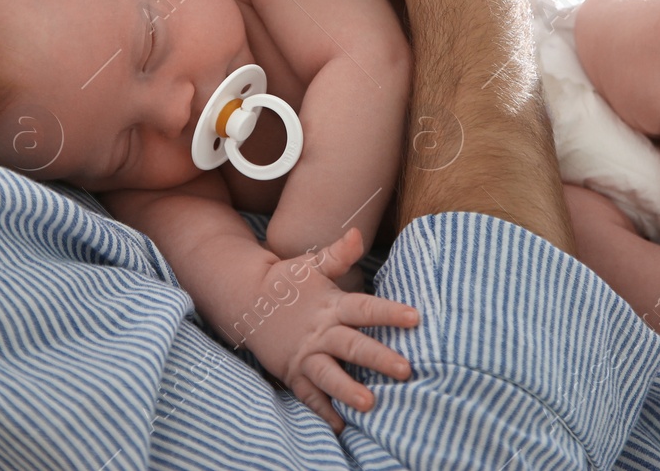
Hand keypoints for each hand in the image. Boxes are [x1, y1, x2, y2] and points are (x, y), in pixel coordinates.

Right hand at [240, 227, 419, 432]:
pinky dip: (323, 411)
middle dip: (378, 358)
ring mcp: (306, 355)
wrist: (244, 299)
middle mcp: (320, 332)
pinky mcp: (293, 372)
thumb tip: (358, 233)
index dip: (389, 313)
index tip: (414, 318)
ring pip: (329, 375)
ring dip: (349, 389)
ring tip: (370, 404)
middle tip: (405, 370)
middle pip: (352, 346)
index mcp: (330, 305)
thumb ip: (338, 254)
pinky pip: (309, 394)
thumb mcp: (311, 265)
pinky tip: (341, 426)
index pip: (364, 308)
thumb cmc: (286, 282)